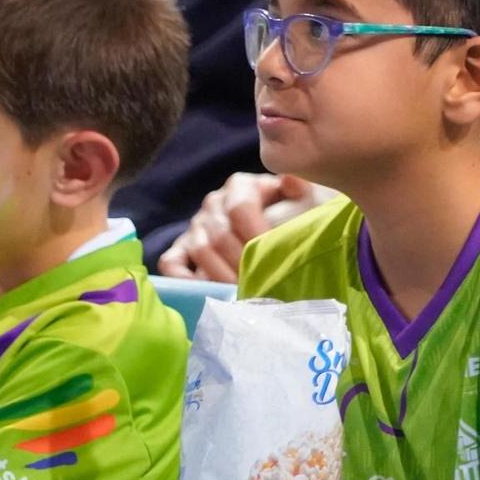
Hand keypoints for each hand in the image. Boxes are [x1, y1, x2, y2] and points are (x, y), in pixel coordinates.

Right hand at [158, 173, 320, 282]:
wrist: (290, 227)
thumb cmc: (299, 216)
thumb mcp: (306, 200)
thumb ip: (298, 193)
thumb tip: (289, 182)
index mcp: (241, 186)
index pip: (240, 209)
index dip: (255, 236)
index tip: (272, 260)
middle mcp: (215, 203)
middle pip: (220, 235)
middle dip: (241, 265)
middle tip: (260, 288)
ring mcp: (197, 225)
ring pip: (200, 250)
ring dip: (220, 276)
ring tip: (242, 297)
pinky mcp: (184, 248)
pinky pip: (172, 261)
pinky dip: (182, 279)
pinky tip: (203, 295)